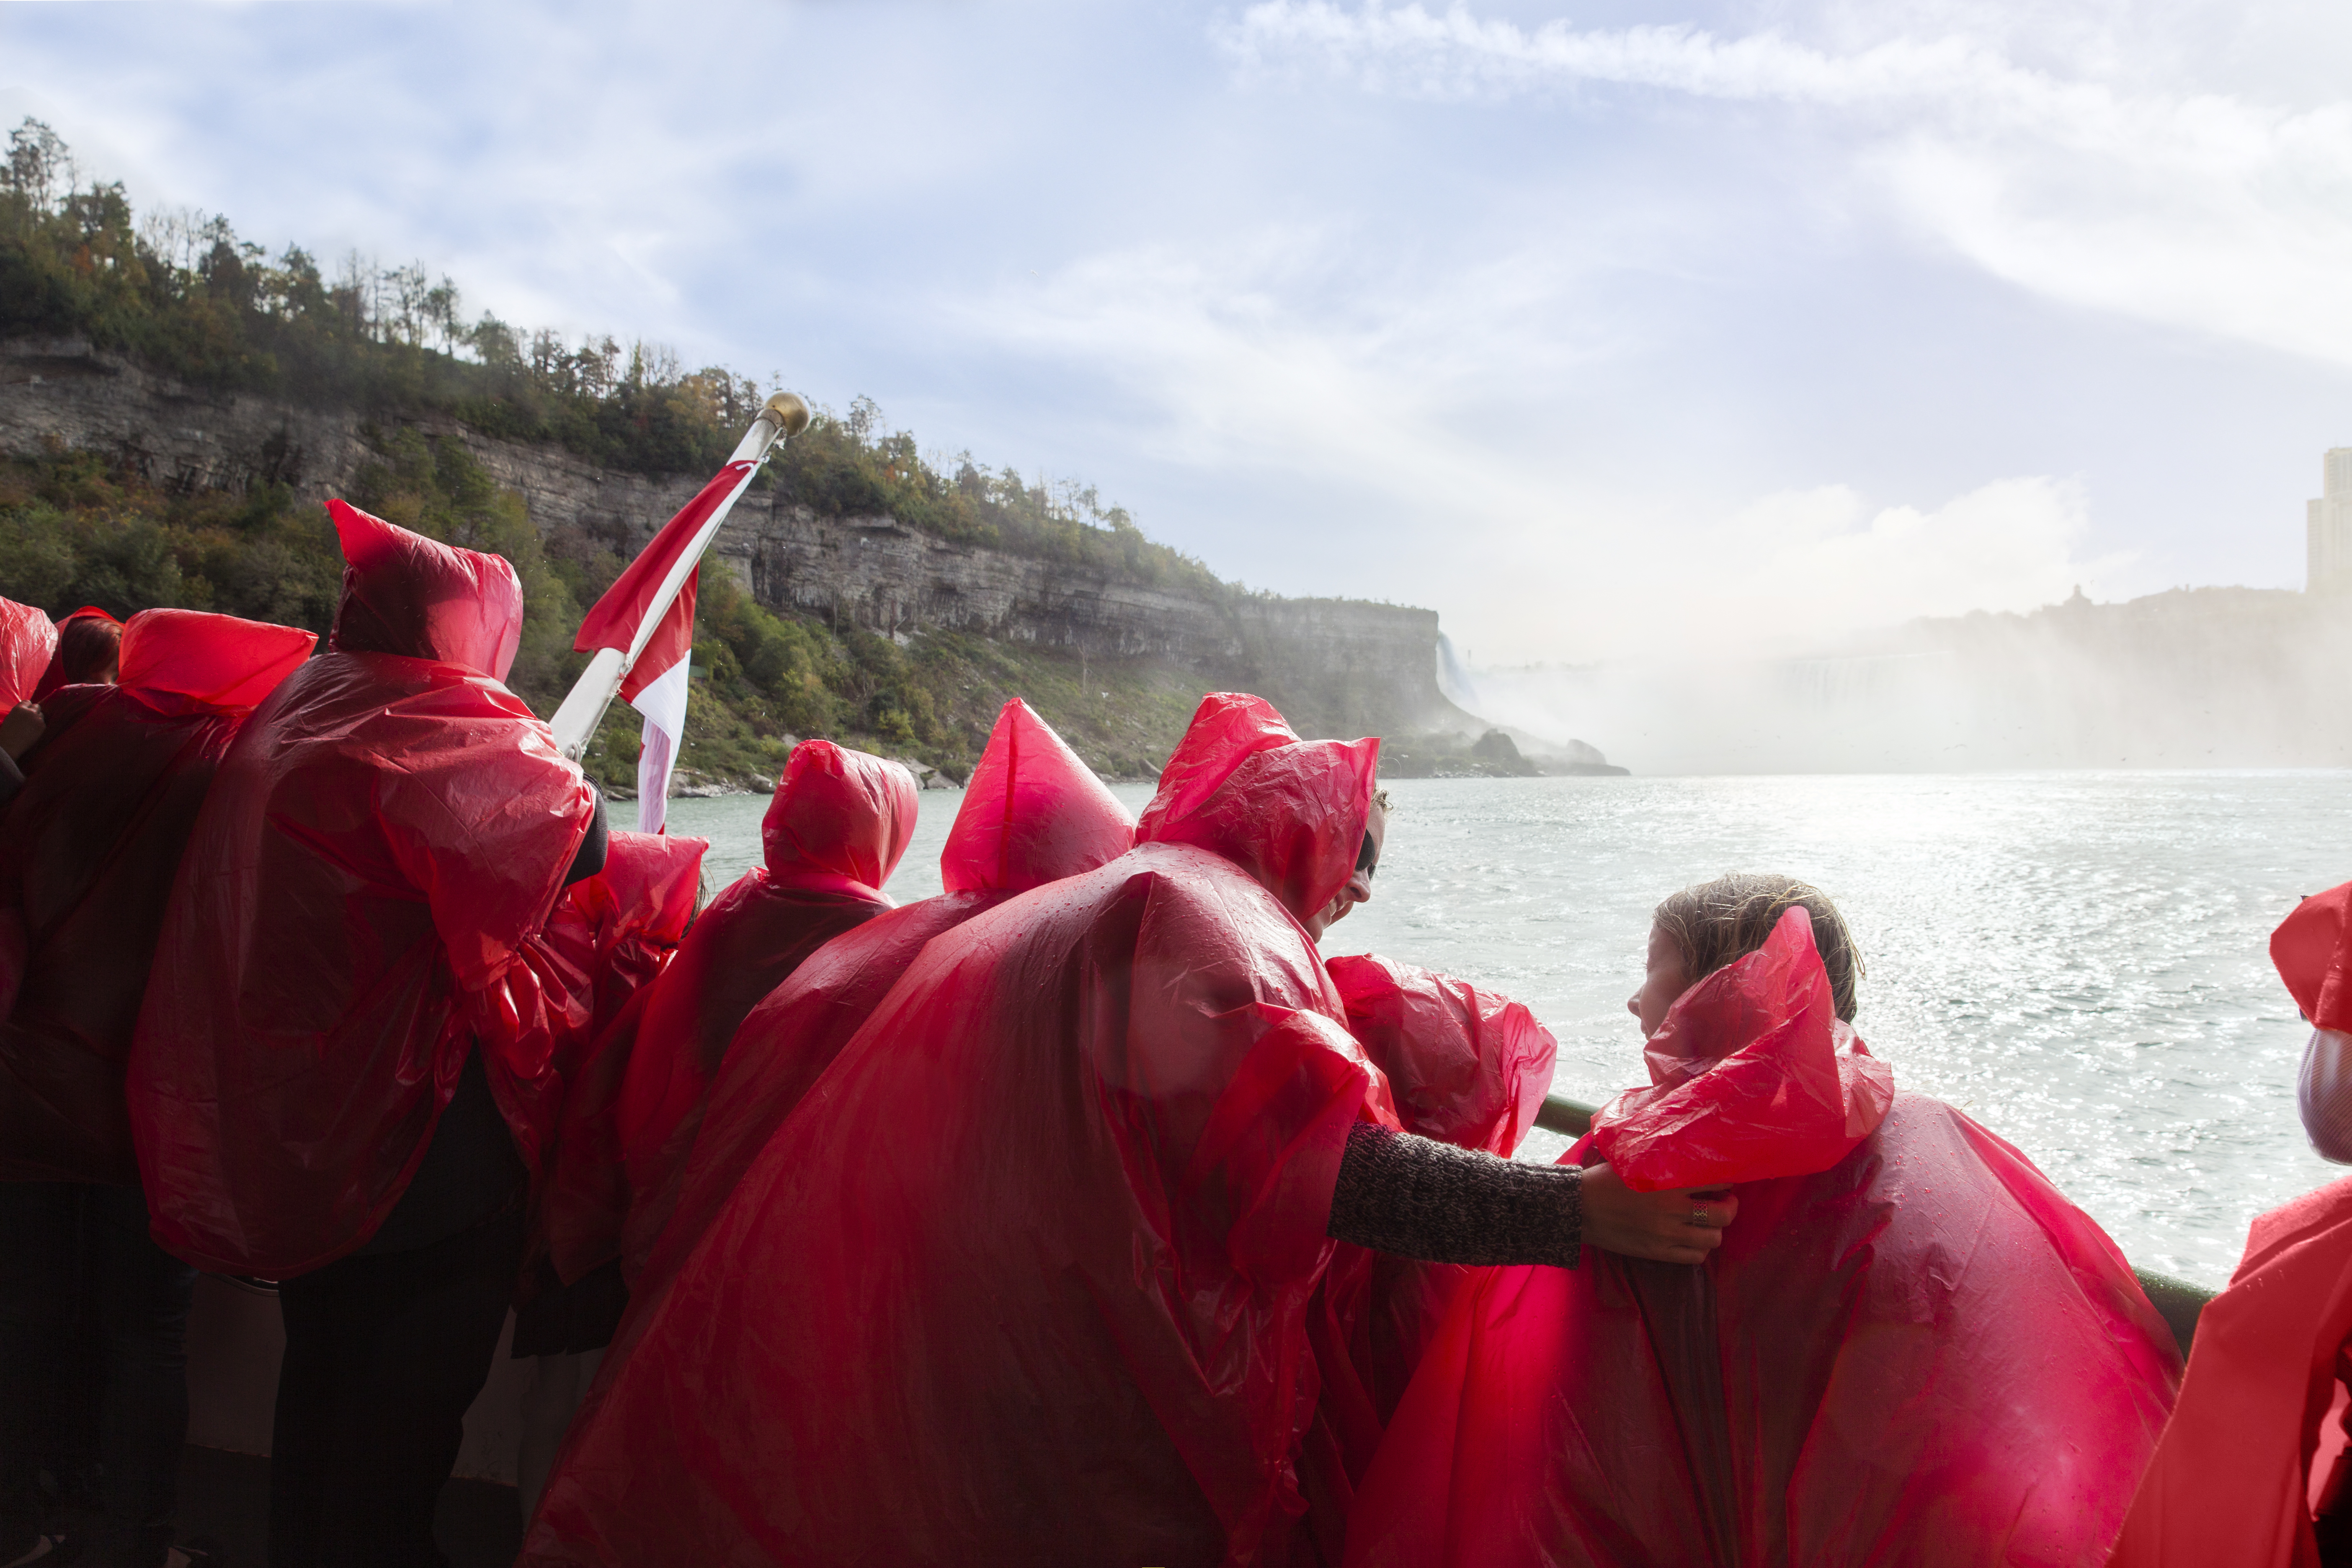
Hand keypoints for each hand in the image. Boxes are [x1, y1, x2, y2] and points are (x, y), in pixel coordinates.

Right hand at [0, 702, 43, 761]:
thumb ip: (19, 712)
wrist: (10, 745)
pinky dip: (40, 725)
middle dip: (34, 711)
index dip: (27, 706)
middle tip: (31, 718)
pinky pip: (43, 723)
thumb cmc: (7, 732)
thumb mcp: (10, 717)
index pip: (28, 702)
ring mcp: (37, 718)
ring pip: (41, 714)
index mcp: (19, 708)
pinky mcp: (42, 726)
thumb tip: (26, 709)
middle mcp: (29, 712)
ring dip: (38, 718)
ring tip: (31, 726)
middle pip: (37, 706)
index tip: (27, 711)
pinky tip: (34, 731)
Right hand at [1579, 1160, 1735, 1265]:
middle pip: (1722, 1215)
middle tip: (1725, 1201)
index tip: (1725, 1180)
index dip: (1726, 1181)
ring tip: (1710, 1221)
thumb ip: (1662, 1162)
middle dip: (1730, 1207)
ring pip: (1712, 1239)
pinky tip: (1694, 1238)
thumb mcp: (1633, 1163)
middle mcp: (1670, 1211)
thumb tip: (1686, 1155)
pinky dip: (1700, 1248)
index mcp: (1665, 1184)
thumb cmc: (1603, 1181)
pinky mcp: (1658, 1253)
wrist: (1578, 1209)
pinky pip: (1695, 1257)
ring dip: (1716, 1229)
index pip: (1714, 1182)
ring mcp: (1665, 1235)